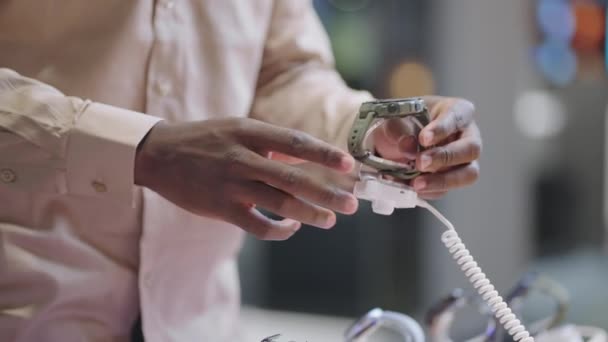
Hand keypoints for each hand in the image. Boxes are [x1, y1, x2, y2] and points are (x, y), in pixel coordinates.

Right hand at [135, 118, 358, 239]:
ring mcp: (232, 185)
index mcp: (249, 132)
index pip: (295, 142)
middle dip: (327, 193)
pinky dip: (280, 230)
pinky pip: (259, 225)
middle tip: (351, 203)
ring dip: (310, 214)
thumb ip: (268, 143)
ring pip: (280, 204)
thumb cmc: (203, 140)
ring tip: (330, 220)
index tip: (347, 165)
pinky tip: (292, 228)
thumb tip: (302, 158)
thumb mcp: (236, 129)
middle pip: (293, 178)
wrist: (158, 154)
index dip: (324, 154)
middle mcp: (242, 158)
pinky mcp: (222, 208)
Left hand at [373, 96, 480, 198]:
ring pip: (468, 174)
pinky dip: (428, 191)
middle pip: (471, 149)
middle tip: (421, 163)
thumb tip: (407, 145)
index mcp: (457, 111)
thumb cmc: (402, 122)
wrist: (392, 142)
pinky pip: (447, 190)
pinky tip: (411, 188)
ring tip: (416, 184)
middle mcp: (467, 136)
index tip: (423, 139)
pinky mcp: (451, 180)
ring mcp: (462, 161)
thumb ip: (399, 130)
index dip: (442, 129)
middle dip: (445, 158)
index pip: (457, 117)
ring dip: (442, 181)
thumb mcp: (394, 120)